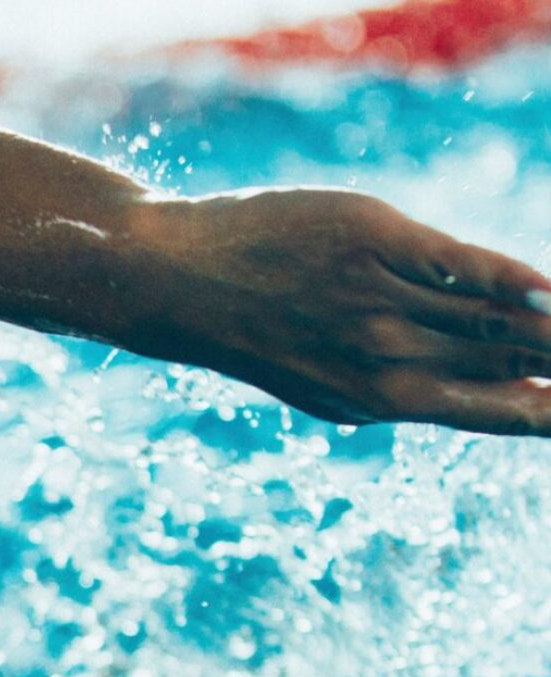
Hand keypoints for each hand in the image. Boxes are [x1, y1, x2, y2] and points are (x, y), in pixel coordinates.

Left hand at [129, 188, 550, 434]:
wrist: (178, 284)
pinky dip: (511, 280)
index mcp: (382, 404)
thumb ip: (421, 392)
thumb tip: (517, 401)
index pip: (503, 416)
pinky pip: (460, 266)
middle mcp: (386, 360)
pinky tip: (547, 292)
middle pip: (513, 361)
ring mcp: (378, 303)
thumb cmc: (263, 329)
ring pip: (495, 316)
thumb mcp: (335, 383)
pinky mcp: (372, 245)